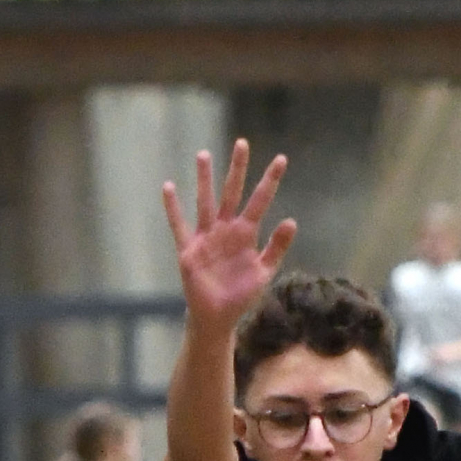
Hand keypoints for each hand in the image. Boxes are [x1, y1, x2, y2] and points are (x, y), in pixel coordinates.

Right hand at [162, 142, 296, 334]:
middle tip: (243, 143)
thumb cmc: (241, 295)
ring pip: (206, 202)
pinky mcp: (189, 250)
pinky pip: (179, 225)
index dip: (270, 182)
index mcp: (246, 233)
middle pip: (232, 193)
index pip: (259, 201)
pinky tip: (169, 187)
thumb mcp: (264, 272)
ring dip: (204, 180)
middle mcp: (226, 229)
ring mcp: (206, 237)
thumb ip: (277, 248)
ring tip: (204, 154)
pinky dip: (173, 208)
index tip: (281, 159)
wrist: (218, 317)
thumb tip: (292, 221)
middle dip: (237, 169)